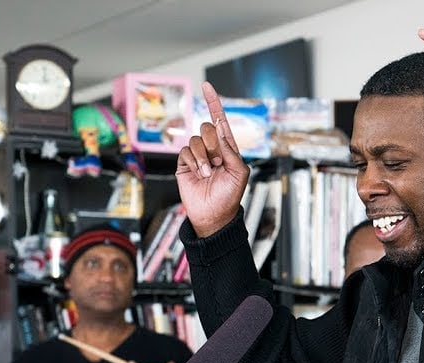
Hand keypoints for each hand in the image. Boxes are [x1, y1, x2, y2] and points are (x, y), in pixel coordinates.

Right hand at [176, 82, 250, 237]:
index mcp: (227, 148)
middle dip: (213, 144)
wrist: (213, 215)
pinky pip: (185, 150)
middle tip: (217, 162)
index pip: (220, 120)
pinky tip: (198, 174)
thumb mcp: (239, 172)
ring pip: (195, 139)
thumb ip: (230, 149)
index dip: (214, 103)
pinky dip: (193, 161)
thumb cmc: (229, 196)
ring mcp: (198, 155)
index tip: (207, 86)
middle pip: (207, 127)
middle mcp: (212, 148)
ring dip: (203, 157)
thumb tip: (218, 129)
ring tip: (208, 173)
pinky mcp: (184, 163)